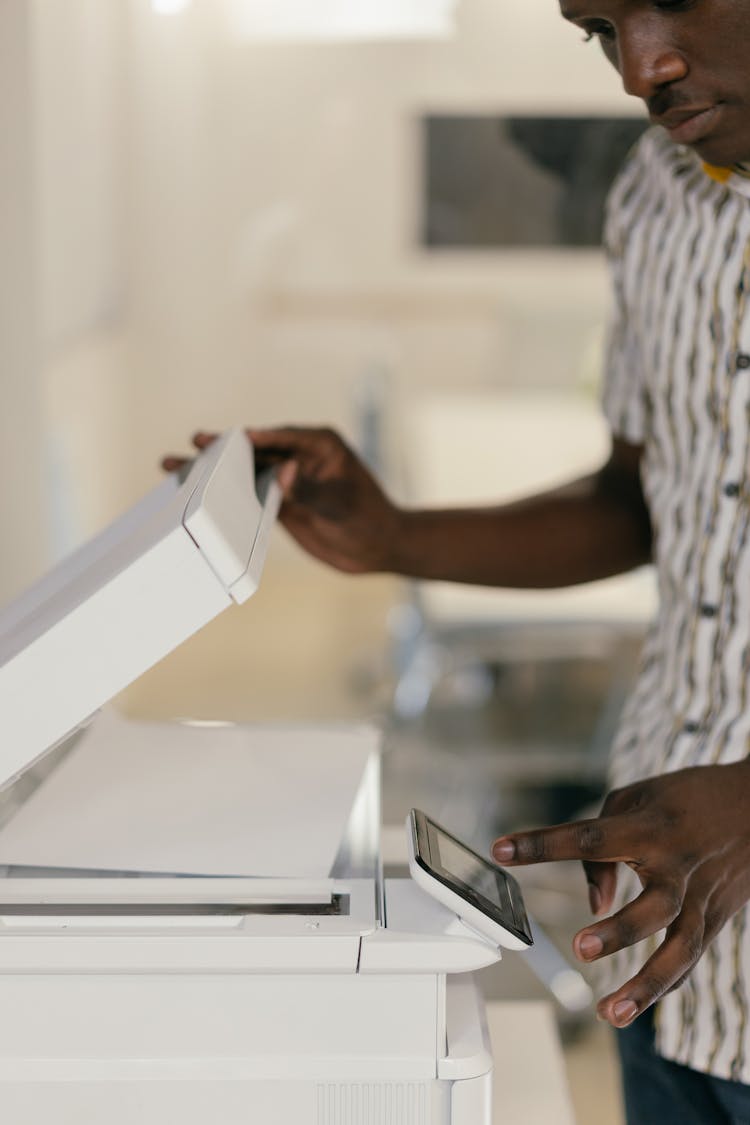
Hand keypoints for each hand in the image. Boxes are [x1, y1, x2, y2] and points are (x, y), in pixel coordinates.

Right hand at [163, 427, 404, 573]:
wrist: (378, 548)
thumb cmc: (369, 518)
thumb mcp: (340, 503)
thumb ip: (310, 488)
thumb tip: (284, 470)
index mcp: (321, 445)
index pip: (284, 438)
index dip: (259, 438)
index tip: (235, 437)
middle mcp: (300, 457)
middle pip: (256, 451)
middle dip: (225, 448)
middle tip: (195, 440)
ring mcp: (288, 480)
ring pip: (246, 472)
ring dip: (216, 472)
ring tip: (176, 465)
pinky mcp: (280, 502)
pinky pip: (249, 495)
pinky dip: (226, 496)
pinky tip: (199, 497)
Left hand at [491, 761, 749, 1026]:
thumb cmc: (686, 797)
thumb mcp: (635, 801)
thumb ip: (601, 850)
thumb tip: (592, 903)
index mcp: (648, 827)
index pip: (588, 837)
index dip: (543, 845)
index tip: (501, 851)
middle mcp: (676, 865)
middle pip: (654, 906)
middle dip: (620, 931)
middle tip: (581, 948)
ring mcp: (701, 897)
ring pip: (681, 949)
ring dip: (646, 986)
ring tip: (610, 1014)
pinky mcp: (715, 918)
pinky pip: (689, 958)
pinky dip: (663, 985)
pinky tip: (631, 1008)